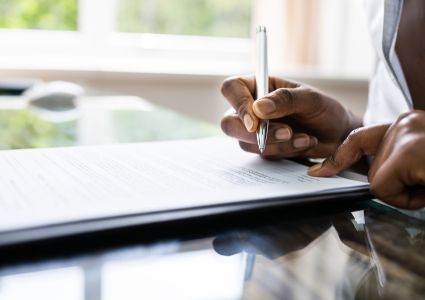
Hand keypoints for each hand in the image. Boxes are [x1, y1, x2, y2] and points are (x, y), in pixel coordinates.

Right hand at [220, 76, 360, 158]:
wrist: (338, 135)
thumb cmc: (324, 110)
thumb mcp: (310, 99)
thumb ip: (285, 100)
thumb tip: (258, 107)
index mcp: (259, 86)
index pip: (232, 89)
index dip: (238, 104)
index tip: (256, 122)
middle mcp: (251, 108)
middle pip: (229, 123)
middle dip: (254, 133)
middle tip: (286, 132)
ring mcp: (255, 130)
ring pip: (246, 143)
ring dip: (277, 143)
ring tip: (304, 137)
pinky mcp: (263, 148)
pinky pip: (263, 155)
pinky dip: (285, 151)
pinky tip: (304, 143)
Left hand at [309, 110, 424, 208]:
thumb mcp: (422, 160)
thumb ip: (398, 162)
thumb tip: (376, 182)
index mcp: (407, 124)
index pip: (358, 140)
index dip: (338, 159)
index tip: (317, 172)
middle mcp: (403, 124)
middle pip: (370, 170)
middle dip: (394, 187)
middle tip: (423, 183)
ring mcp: (404, 136)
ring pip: (375, 183)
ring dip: (403, 195)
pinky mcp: (408, 153)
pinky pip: (383, 190)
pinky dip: (407, 200)